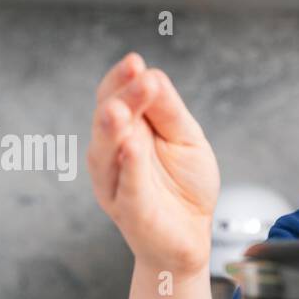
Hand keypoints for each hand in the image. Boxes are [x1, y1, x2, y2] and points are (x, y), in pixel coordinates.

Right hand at [87, 53, 219, 279]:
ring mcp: (117, 183)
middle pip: (108, 120)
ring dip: (113, 130)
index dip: (122, 80)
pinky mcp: (130, 211)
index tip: (135, 63)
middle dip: (122, 98)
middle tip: (139, 80)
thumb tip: (153, 75)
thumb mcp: (187, 139)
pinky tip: (132, 148)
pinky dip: (129, 167)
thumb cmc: (185, 185)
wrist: (191, 235)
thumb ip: (169, 112)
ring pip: (106, 153)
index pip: (115, 97)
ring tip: (120, 110)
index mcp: (127, 130)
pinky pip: (127, 187)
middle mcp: (113, 154)